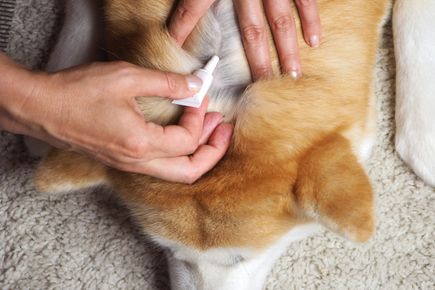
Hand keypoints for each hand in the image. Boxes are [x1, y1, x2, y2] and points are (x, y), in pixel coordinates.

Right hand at [0, 53, 232, 182]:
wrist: (41, 109)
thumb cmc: (77, 94)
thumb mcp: (127, 78)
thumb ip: (167, 83)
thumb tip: (195, 86)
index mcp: (140, 145)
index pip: (187, 141)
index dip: (200, 118)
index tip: (200, 97)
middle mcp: (137, 162)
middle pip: (190, 173)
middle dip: (213, 152)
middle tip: (224, 129)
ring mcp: (129, 164)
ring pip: (176, 173)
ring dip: (197, 153)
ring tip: (210, 130)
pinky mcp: (123, 160)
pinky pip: (160, 166)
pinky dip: (179, 153)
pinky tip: (181, 134)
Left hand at [168, 0, 320, 79]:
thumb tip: (172, 12)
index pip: (193, 8)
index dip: (182, 31)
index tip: (177, 55)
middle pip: (250, 30)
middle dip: (255, 61)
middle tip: (259, 88)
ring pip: (280, 21)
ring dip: (286, 51)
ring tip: (290, 76)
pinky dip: (310, 19)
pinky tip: (315, 40)